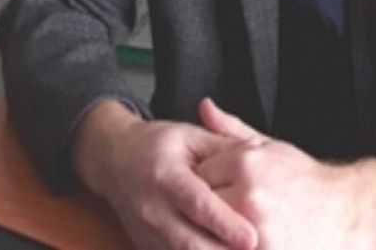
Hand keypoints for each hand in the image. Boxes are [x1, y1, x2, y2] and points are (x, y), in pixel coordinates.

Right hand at [72, 100, 257, 249]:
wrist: (115, 160)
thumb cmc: (159, 145)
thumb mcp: (191, 136)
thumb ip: (224, 149)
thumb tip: (259, 158)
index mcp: (165, 175)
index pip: (197, 204)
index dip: (224, 223)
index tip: (251, 238)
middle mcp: (152, 209)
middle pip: (190, 243)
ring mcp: (147, 233)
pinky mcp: (146, 248)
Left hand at [195, 98, 375, 249]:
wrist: (344, 212)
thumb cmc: (304, 179)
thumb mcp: (269, 146)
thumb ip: (230, 129)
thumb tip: (203, 106)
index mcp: (245, 161)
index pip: (197, 175)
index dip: (198, 184)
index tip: (205, 190)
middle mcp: (248, 193)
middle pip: (200, 206)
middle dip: (202, 210)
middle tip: (206, 213)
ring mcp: (255, 229)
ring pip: (210, 233)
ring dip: (211, 233)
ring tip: (220, 228)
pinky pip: (226, 248)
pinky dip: (225, 245)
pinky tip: (233, 239)